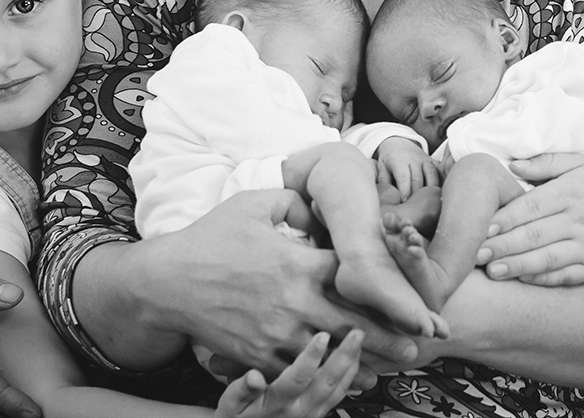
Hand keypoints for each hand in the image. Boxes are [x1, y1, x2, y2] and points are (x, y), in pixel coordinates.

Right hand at [133, 190, 416, 388]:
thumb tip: (319, 208)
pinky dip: (324, 376)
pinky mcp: (259, 356)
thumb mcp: (252, 203)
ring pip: (330, 354)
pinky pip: (300, 372)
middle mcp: (292, 302)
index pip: (352, 277)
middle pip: (352, 324)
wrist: (166, 283)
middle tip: (418, 344)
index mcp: (296, 262)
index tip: (412, 297)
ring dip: (362, 361)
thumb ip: (293, 201)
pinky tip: (343, 381)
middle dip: (387, 336)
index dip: (385, 287)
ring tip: (392, 366)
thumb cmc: (210, 238)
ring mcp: (276, 334)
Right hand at [215, 330, 363, 417]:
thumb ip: (240, 389)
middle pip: (327, 383)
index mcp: (277, 403)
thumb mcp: (229, 405)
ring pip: (338, 390)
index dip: (311, 357)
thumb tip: (254, 377)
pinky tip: (355, 358)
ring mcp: (312, 413)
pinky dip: (350, 376)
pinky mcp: (318, 413)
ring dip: (352, 365)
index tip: (322, 335)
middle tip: (357, 332)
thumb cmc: (236, 415)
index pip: (298, 379)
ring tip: (359, 340)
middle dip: (344, 356)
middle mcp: (299, 410)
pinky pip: (339, 395)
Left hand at [375, 138, 440, 199]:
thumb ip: (383, 181)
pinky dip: (441, 182)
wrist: (398, 141)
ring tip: (428, 204)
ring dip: (430, 191)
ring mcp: (425, 160)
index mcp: (399, 161)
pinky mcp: (432, 161)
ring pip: (432, 176)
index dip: (405, 190)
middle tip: (414, 209)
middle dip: (416, 196)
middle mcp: (414, 160)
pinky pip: (439, 172)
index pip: (404, 177)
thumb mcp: (381, 167)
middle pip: (418, 180)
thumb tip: (386, 197)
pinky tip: (439, 194)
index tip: (404, 202)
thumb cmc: (388, 159)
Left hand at [474, 154, 583, 285]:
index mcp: (573, 191)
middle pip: (534, 235)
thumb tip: (510, 165)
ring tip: (491, 271)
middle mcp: (581, 220)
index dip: (504, 218)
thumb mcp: (583, 161)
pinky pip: (567, 276)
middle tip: (472, 252)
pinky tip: (522, 280)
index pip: (531, 207)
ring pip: (548, 259)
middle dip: (501, 245)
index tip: (478, 225)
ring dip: (518, 266)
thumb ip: (546, 163)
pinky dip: (544, 279)